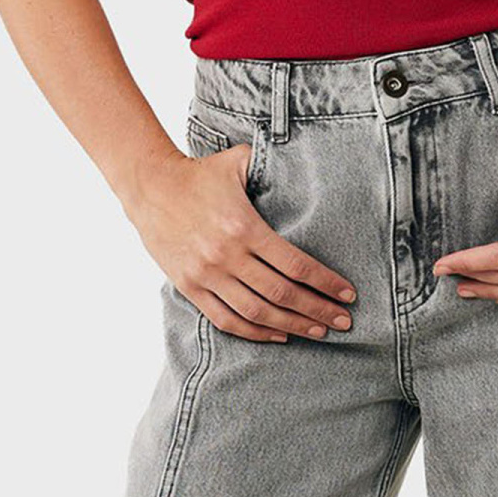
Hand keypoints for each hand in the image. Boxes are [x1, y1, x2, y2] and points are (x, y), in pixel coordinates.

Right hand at [130, 144, 357, 342]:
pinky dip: (255, 332)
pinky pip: (227, 320)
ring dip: (292, 326)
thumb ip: (271, 164)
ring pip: (257, 313)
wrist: (149, 187)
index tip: (348, 294)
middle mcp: (227, 256)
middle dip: (317, 310)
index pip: (295, 265)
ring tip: (319, 332)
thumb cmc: (200, 174)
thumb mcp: (238, 161)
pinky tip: (279, 335)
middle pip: (282, 294)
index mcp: (244, 227)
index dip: (325, 283)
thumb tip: (305, 163)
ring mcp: (207, 275)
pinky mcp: (190, 287)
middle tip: (343, 321)